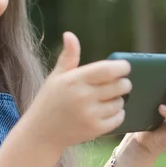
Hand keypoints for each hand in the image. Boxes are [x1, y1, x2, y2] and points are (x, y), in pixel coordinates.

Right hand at [23, 32, 131, 148]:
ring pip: (120, 102)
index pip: (108, 70)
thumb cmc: (49, 100)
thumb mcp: (55, 77)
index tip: (124, 67)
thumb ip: (68, 57)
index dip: (122, 67)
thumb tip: (69, 34)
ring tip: (109, 97)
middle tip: (120, 82)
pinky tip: (107, 110)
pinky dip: (117, 113)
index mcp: (74, 80)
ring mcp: (90, 115)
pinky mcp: (95, 129)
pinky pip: (118, 118)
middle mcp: (83, 97)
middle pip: (120, 86)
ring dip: (119, 98)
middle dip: (124, 83)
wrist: (41, 132)